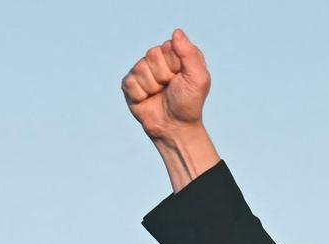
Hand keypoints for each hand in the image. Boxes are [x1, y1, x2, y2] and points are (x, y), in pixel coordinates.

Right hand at [122, 29, 210, 144]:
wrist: (175, 127)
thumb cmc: (189, 103)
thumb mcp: (198, 78)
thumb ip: (190, 53)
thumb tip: (176, 32)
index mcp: (174, 54)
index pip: (167, 46)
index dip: (174, 65)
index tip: (181, 78)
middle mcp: (157, 59)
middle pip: (151, 55)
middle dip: (163, 76)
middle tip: (170, 88)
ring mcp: (142, 71)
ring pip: (140, 69)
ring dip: (152, 87)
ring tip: (159, 95)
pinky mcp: (130, 85)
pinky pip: (130, 82)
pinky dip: (140, 95)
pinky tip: (148, 100)